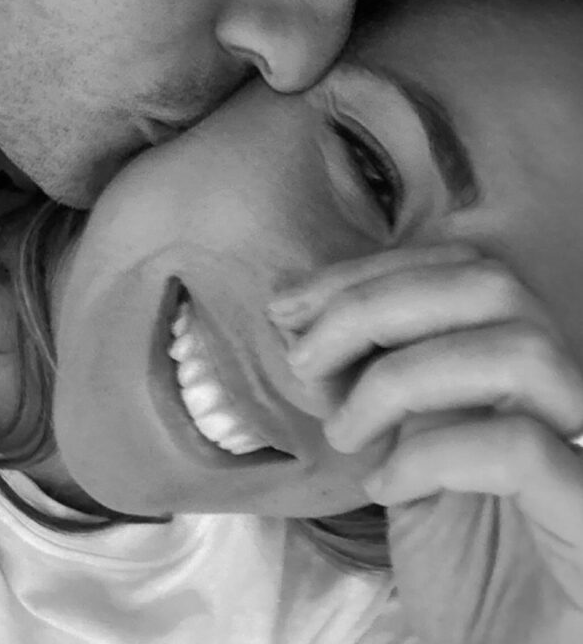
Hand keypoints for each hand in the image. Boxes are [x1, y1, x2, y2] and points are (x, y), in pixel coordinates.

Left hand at [271, 246, 582, 643]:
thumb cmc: (464, 575)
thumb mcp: (406, 453)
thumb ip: (382, 380)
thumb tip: (303, 308)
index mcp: (526, 374)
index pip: (463, 270)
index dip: (371, 272)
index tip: (291, 304)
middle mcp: (573, 400)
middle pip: (494, 286)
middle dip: (376, 304)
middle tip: (303, 356)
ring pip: (522, 349)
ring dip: (402, 375)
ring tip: (345, 430)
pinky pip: (522, 447)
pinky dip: (434, 450)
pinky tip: (389, 486)